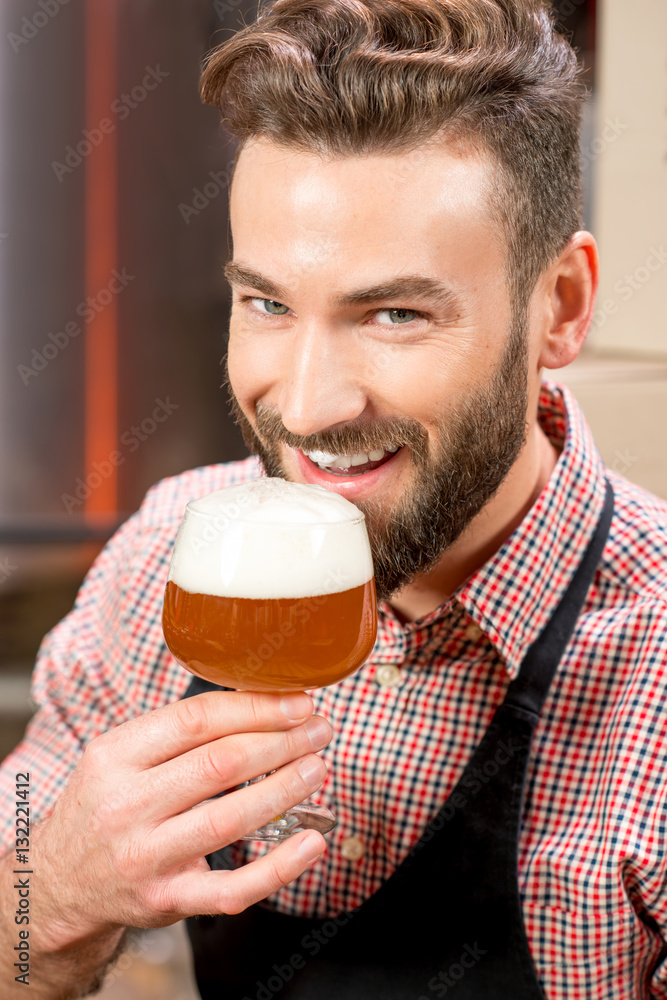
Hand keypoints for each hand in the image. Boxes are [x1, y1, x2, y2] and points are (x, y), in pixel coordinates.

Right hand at [31, 690, 330, 951]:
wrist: (58, 882)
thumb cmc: (106, 804)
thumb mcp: (120, 755)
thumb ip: (178, 731)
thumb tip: (260, 699)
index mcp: (115, 755)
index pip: (196, 720)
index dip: (256, 708)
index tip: (297, 702)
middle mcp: (126, 805)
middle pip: (220, 764)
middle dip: (282, 743)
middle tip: (318, 730)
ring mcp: (146, 856)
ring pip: (230, 819)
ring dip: (285, 789)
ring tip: (317, 768)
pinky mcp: (166, 900)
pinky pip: (231, 888)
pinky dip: (279, 867)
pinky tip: (311, 842)